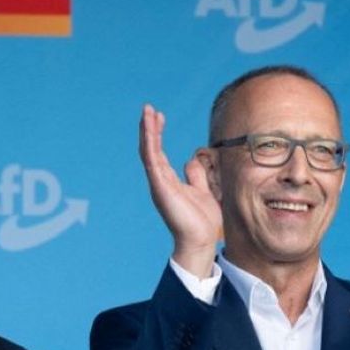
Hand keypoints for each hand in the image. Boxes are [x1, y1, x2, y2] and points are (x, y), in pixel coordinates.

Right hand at [140, 104, 221, 276]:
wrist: (200, 240)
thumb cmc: (202, 221)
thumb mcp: (203, 190)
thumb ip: (196, 175)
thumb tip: (190, 161)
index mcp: (168, 181)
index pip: (159, 152)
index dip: (157, 133)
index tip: (159, 116)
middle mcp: (160, 181)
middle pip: (150, 148)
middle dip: (149, 128)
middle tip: (148, 108)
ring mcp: (158, 184)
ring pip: (149, 152)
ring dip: (147, 131)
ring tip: (147, 112)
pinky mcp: (160, 188)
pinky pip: (152, 162)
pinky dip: (150, 145)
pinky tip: (149, 130)